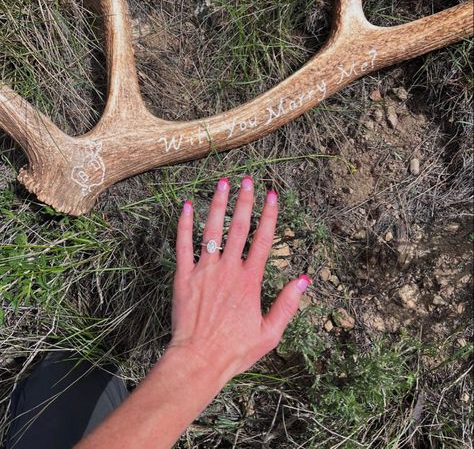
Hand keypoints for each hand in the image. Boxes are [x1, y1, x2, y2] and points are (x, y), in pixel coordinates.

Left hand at [168, 175, 310, 384]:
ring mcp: (205, 271)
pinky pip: (184, 245)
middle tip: (247, 180)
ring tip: (222, 183)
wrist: (199, 361)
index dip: (269, 215)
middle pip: (239, 227)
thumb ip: (287, 304)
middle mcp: (228, 269)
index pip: (263, 240)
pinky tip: (186, 206)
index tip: (272, 195)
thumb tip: (304, 279)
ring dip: (217, 204)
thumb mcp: (269, 333)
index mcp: (250, 280)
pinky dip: (184, 224)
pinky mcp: (184, 277)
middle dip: (244, 201)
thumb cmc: (234, 350)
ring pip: (212, 230)